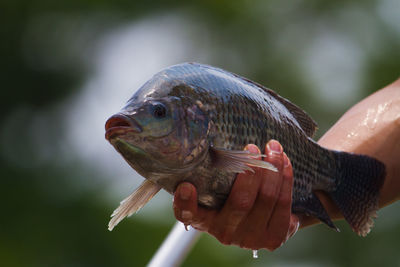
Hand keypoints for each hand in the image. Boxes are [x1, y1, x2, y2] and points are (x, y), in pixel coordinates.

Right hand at [173, 140, 298, 250]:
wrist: (257, 222)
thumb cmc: (229, 196)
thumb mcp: (215, 189)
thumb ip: (211, 173)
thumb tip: (208, 143)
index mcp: (203, 221)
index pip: (188, 215)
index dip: (185, 203)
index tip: (186, 186)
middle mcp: (225, 233)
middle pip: (241, 201)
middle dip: (252, 170)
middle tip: (253, 147)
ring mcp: (251, 239)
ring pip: (267, 200)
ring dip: (273, 169)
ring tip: (274, 148)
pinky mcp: (274, 238)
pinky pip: (284, 204)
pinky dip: (286, 180)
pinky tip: (285, 164)